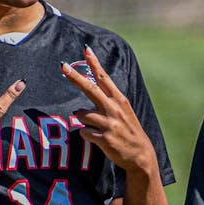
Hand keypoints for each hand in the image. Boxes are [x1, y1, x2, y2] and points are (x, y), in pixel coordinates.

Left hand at [64, 46, 156, 173]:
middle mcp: (114, 108)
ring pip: (81, 114)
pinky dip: (87, 134)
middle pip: (90, 88)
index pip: (104, 77)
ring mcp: (109, 123)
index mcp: (120, 99)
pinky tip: (97, 138)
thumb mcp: (124, 112)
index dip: (94, 63)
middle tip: (63, 66)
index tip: (85, 49)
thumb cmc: (129, 131)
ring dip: (82, 119)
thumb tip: (88, 93)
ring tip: (95, 126)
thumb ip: (107, 101)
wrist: (140, 155)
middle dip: (75, 76)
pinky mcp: (104, 138)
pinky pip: (84, 132)